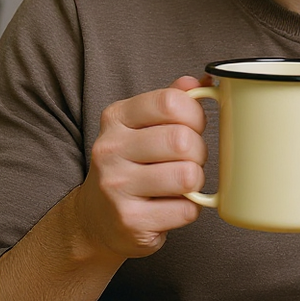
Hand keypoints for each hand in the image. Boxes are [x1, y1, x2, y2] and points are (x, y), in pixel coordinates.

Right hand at [73, 75, 208, 261]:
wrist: (96, 219)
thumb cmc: (131, 166)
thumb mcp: (142, 128)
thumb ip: (170, 103)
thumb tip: (203, 80)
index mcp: (116, 118)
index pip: (170, 102)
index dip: (196, 115)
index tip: (193, 127)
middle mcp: (110, 149)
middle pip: (183, 140)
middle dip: (198, 152)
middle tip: (188, 161)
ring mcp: (117, 186)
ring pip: (188, 175)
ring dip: (195, 182)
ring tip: (180, 184)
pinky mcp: (130, 220)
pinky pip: (186, 209)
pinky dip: (188, 209)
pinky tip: (170, 207)